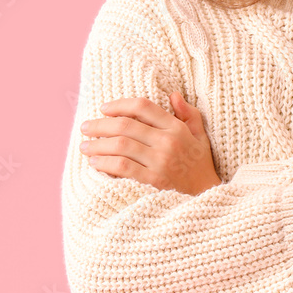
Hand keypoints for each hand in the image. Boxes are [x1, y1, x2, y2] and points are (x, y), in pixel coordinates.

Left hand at [79, 93, 220, 194]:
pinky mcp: (153, 181)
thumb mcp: (200, 136)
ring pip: (120, 146)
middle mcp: (168, 142)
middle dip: (100, 125)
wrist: (207, 197)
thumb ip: (188, 114)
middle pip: (125, 125)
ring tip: (85, 147)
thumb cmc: (200, 166)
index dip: (119, 105)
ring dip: (98, 145)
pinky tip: (95, 163)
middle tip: (86, 127)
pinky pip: (122, 167)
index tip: (104, 109)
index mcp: (177, 128)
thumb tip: (173, 95)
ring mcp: (160, 161)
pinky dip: (105, 163)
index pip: (143, 107)